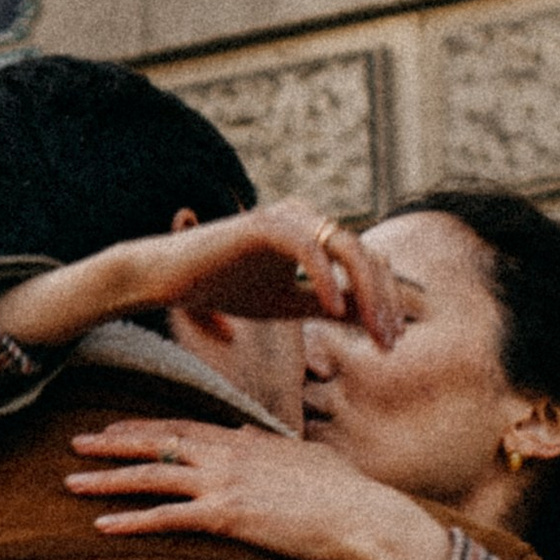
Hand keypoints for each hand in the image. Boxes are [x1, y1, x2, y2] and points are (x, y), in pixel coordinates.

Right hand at [0, 203, 400, 355]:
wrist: (169, 279)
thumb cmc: (226, 287)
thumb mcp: (288, 304)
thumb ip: (327, 305)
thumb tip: (371, 318)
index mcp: (314, 233)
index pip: (366, 262)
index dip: (385, 300)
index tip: (390, 342)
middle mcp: (305, 218)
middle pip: (365, 254)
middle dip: (383, 300)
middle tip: (389, 342)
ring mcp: (285, 217)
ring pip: (345, 248)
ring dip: (365, 291)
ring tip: (371, 331)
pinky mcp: (263, 225)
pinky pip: (307, 249)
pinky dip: (324, 279)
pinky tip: (333, 311)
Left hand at [65, 418, 451, 559]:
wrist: (363, 517)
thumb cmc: (344, 493)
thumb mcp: (303, 457)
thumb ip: (267, 445)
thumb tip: (246, 434)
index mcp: (245, 440)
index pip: (183, 427)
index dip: (144, 427)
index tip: (114, 429)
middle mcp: (229, 454)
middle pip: (158, 443)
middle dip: (112, 444)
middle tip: (76, 444)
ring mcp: (225, 483)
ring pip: (153, 475)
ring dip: (108, 479)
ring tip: (71, 482)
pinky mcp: (227, 517)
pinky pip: (167, 518)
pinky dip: (131, 520)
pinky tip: (102, 525)